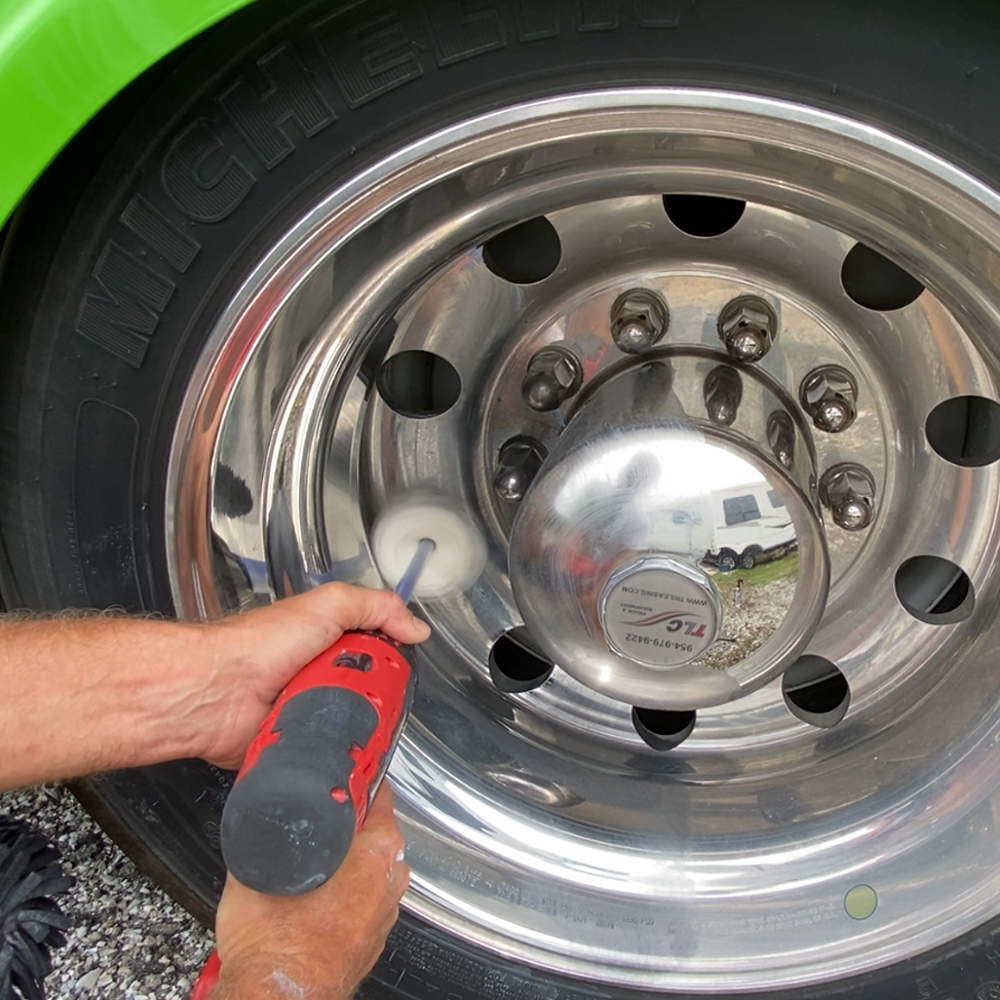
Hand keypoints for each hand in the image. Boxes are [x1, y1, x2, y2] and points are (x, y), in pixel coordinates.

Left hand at [199, 584, 430, 768]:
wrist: (216, 691)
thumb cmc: (256, 645)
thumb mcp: (328, 605)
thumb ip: (375, 606)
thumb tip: (415, 626)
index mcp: (330, 641)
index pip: (379, 652)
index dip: (393, 661)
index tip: (398, 665)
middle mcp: (320, 675)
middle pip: (372, 693)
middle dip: (376, 697)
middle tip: (368, 692)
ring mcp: (310, 710)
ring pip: (354, 726)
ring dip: (356, 726)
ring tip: (347, 717)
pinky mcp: (298, 742)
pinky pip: (330, 753)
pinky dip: (334, 752)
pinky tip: (334, 742)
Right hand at [213, 786, 408, 999]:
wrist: (276, 998)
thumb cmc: (275, 945)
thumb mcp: (261, 866)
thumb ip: (268, 828)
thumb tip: (258, 806)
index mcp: (378, 852)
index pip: (378, 793)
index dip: (354, 780)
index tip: (339, 777)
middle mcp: (390, 880)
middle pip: (376, 830)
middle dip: (348, 824)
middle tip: (316, 823)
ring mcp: (385, 911)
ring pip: (371, 866)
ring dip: (346, 861)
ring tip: (313, 865)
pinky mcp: (372, 937)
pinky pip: (364, 898)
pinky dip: (345, 893)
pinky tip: (317, 899)